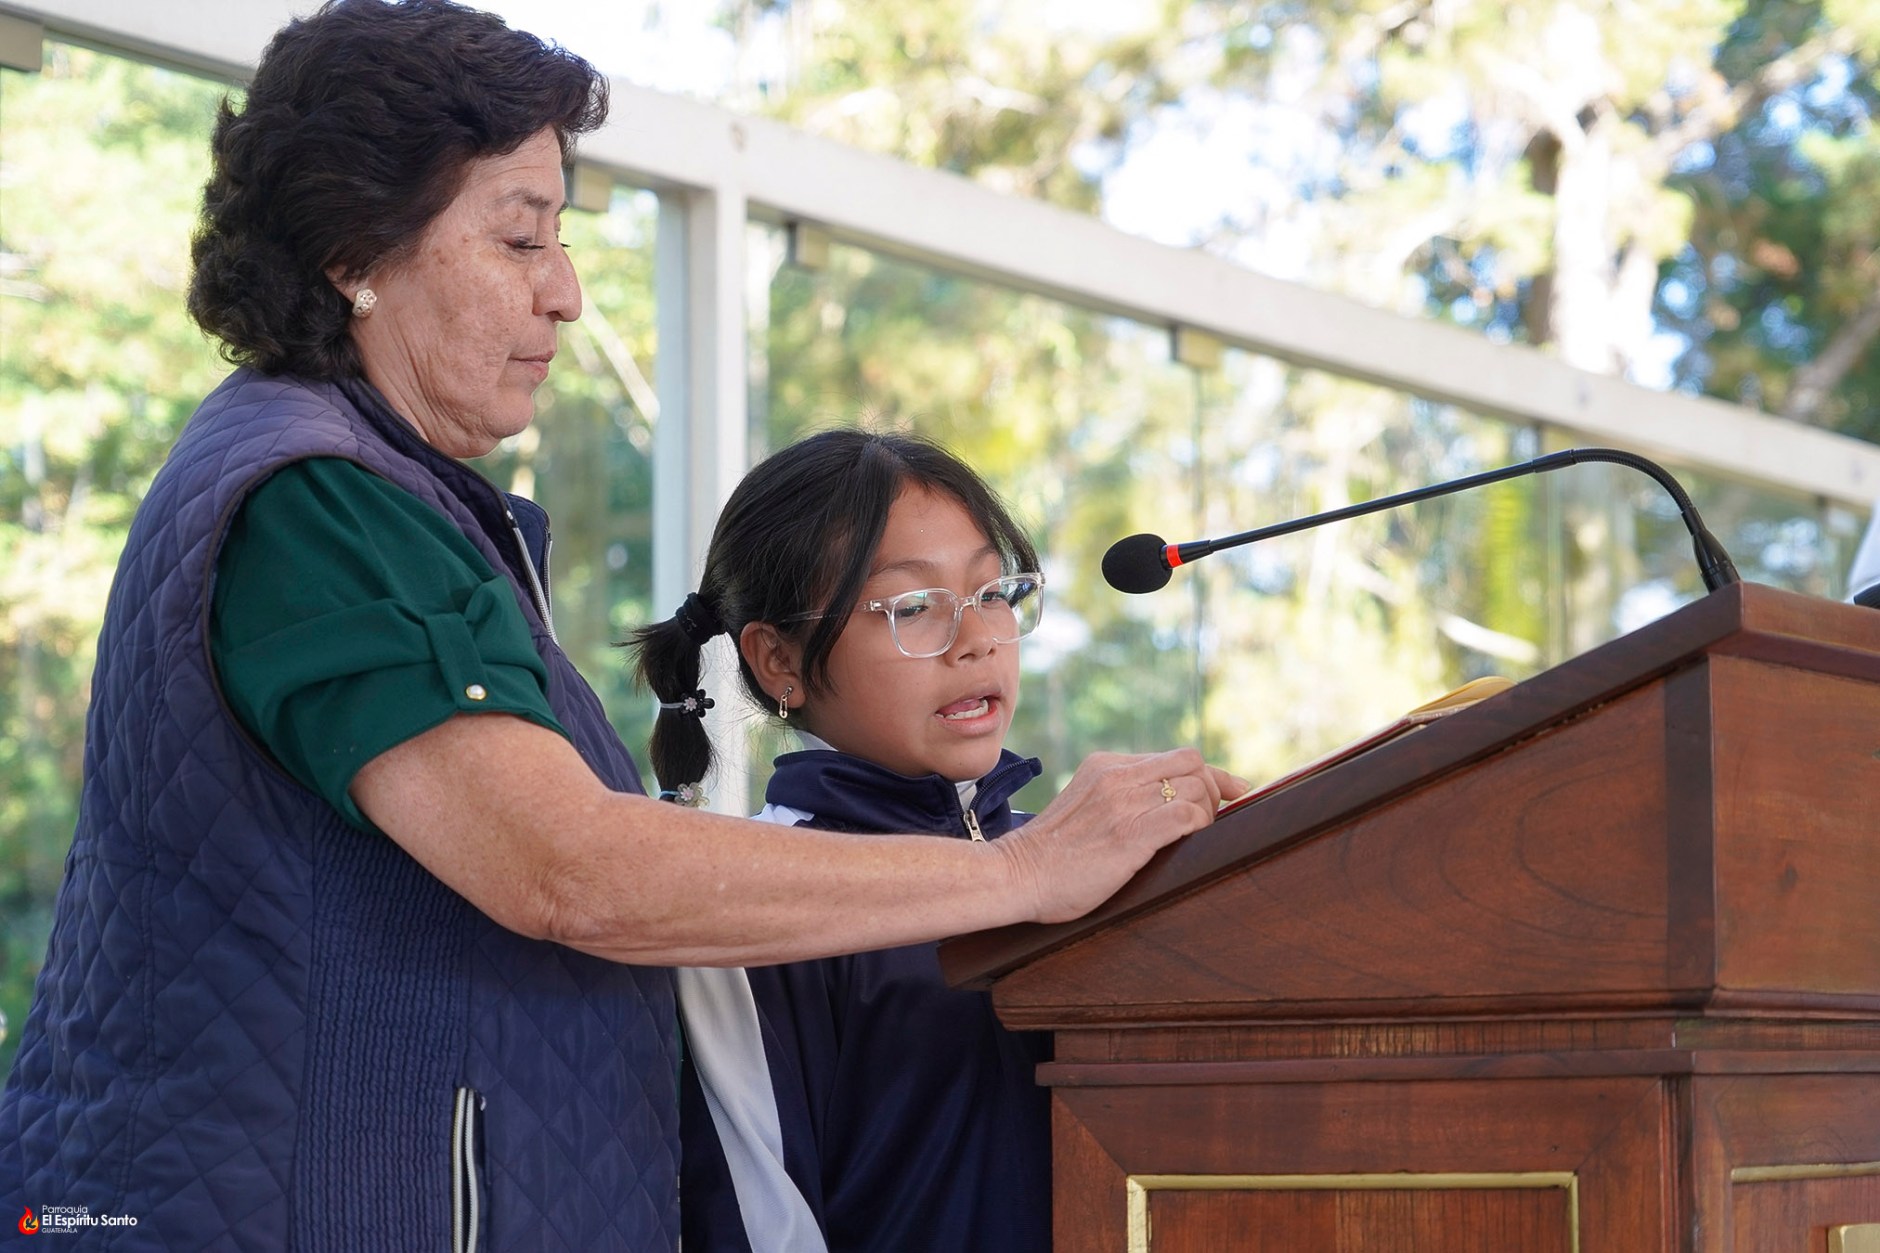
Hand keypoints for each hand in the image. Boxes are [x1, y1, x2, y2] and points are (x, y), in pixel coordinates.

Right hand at [994, 749, 1247, 923]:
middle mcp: (1117, 776)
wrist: (1016, 874)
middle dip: (1214, 789)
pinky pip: (1188, 816)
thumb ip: (1117, 795)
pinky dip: (1202, 826)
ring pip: (1196, 786)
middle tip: (1212, 819)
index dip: (1212, 773)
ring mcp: (1124, 803)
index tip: (1236, 789)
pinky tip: (1193, 842)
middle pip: (1192, 763)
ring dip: (1210, 811)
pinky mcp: (1132, 834)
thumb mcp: (1083, 805)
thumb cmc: (1050, 854)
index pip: (1175, 756)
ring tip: (1201, 835)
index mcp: (1106, 765)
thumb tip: (1166, 804)